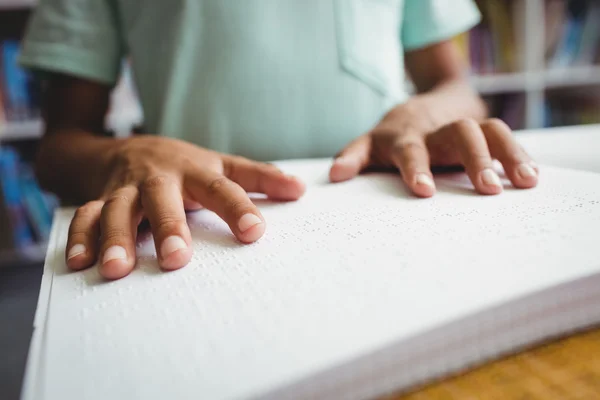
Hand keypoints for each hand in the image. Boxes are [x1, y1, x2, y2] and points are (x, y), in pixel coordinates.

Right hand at [66, 135, 305, 279]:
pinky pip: (86, 216)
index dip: (238, 209)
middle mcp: (160, 178)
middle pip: (162, 199)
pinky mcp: (100, 199)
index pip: (222, 188)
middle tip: (176, 259)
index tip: (253, 233)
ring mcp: (127, 188)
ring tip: (116, 269)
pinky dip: (81, 237)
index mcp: (196, 171)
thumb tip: (300, 190)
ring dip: (115, 237)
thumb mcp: (220, 165)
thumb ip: (257, 178)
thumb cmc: (183, 164)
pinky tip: (81, 263)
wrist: (127, 147)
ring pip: (118, 209)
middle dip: (167, 227)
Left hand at [329, 104, 537, 196]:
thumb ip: (354, 156)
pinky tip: (532, 178)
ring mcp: (463, 127)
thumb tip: (334, 177)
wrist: (425, 105)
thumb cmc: (393, 137)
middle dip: (473, 159)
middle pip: (458, 133)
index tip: (424, 190)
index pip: (409, 150)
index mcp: (404, 136)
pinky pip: (505, 136)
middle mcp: (436, 129)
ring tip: (525, 182)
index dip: (416, 168)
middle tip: (487, 189)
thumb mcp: (370, 143)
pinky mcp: (484, 130)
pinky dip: (519, 155)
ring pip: (489, 130)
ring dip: (507, 154)